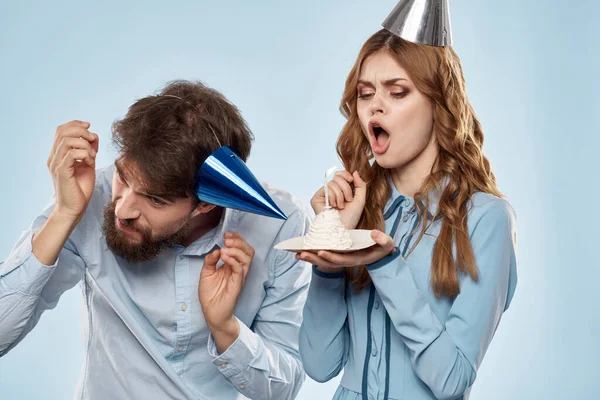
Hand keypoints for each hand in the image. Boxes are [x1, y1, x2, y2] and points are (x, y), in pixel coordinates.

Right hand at [47, 120, 98, 220]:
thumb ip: (89, 150)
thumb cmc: (80, 188)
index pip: (60, 130)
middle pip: (62, 131)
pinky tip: (89, 162)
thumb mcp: (87, 164)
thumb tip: (94, 136)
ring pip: (67, 141)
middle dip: (81, 131)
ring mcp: (56, 164)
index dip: (75, 124)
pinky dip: (84, 154)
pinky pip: (71, 154)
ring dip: (85, 144)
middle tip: (93, 140)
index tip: (89, 127)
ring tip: (92, 156)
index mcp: (58, 154)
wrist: (74, 208)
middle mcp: (54, 157)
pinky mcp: (61, 171)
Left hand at [198, 233, 254, 351]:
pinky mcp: (237, 284)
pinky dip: (233, 260)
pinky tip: (223, 257)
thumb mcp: (206, 273)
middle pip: (248, 251)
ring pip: (247, 258)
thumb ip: (210, 260)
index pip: (241, 248)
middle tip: (227, 239)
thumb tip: (216, 249)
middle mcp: (238, 270)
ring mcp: (239, 277)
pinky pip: (240, 269)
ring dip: (236, 250)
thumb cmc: (210, 294)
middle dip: (239, 242)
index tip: (226, 234)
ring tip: (225, 248)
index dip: (237, 239)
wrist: (211, 313)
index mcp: (232, 266)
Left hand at [297, 230, 394, 268]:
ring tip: (297, 254)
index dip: (332, 256)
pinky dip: (313, 255)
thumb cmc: (383, 247)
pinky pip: (323, 256)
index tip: (321, 251)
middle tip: (301, 254)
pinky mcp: (337, 255)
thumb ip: (383, 240)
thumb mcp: (387, 244)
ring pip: (324, 261)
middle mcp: (347, 260)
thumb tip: (374, 233)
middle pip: (329, 262)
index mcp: (357, 259)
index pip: (342, 259)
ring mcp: (342, 259)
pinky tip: (301, 252)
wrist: (380, 252)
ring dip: (311, 258)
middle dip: (315, 259)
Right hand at [310, 170, 366, 229]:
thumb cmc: (350, 218)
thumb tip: (355, 172)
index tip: (352, 180)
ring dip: (340, 195)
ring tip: (340, 206)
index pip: (339, 175)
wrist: (342, 229)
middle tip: (347, 200)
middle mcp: (330, 192)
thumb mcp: (360, 199)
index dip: (345, 174)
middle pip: (337, 177)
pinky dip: (333, 196)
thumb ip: (360, 185)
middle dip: (346, 188)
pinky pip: (326, 188)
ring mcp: (322, 195)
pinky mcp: (316, 198)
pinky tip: (333, 206)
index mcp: (339, 191)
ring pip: (332, 183)